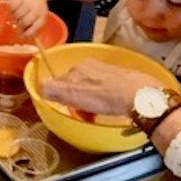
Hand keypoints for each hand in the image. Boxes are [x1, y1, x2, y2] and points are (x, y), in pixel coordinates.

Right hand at [9, 0, 49, 36]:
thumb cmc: (37, 6)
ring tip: (17, 15)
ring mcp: (27, 3)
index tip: (22, 35)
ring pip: (16, 16)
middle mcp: (36, 9)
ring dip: (14, 17)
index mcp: (42, 16)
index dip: (26, 34)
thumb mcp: (40, 16)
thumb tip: (22, 37)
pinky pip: (11, 8)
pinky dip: (11, 10)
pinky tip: (14, 8)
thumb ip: (33, 27)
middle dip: (19, 26)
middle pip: (23, 23)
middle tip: (17, 25)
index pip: (33, 30)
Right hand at [40, 58, 154, 115]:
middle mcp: (89, 66)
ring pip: (88, 87)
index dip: (60, 98)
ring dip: (88, 101)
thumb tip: (40, 87)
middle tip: (82, 114)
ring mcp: (104, 71)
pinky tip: (109, 107)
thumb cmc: (107, 96)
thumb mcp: (73, 94)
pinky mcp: (118, 77)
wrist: (140, 95)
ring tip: (96, 114)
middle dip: (75, 100)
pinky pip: (103, 88)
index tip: (67, 109)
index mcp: (76, 69)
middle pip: (73, 85)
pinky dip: (102, 99)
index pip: (58, 82)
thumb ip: (53, 89)